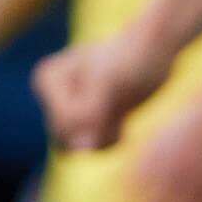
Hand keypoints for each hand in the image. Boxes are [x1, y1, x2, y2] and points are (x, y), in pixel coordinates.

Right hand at [34, 28, 170, 153]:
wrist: (155, 52)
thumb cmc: (132, 60)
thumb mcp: (109, 83)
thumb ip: (88, 115)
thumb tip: (81, 149)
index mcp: (47, 79)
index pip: (63, 124)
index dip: (94, 118)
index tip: (113, 93)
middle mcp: (52, 94)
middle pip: (66, 140)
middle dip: (98, 131)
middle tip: (120, 106)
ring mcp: (67, 108)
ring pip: (80, 148)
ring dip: (107, 137)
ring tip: (123, 112)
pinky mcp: (86, 119)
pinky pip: (93, 147)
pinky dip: (112, 138)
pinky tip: (123, 118)